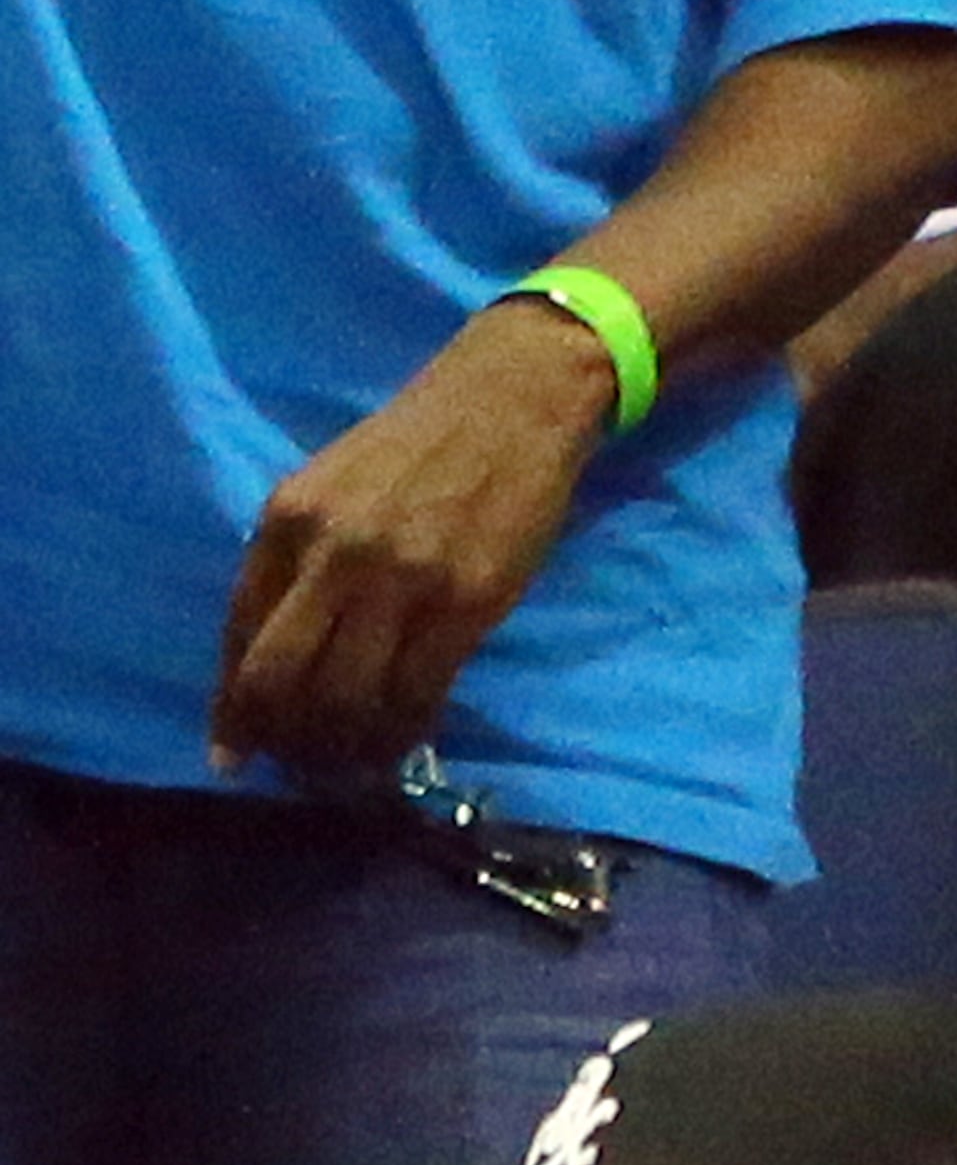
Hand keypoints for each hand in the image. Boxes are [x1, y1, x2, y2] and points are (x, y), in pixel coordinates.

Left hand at [209, 297, 614, 775]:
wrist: (515, 397)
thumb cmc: (417, 445)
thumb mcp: (330, 487)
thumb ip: (294, 563)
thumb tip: (263, 667)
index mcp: (288, 519)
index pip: (239, 640)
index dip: (234, 714)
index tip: (237, 755)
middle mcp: (335, 551)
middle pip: (280, 683)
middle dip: (281, 741)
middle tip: (297, 767)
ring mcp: (404, 578)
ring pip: (347, 701)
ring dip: (341, 751)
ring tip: (351, 764)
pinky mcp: (468, 599)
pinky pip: (417, 695)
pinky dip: (401, 736)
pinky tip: (401, 742)